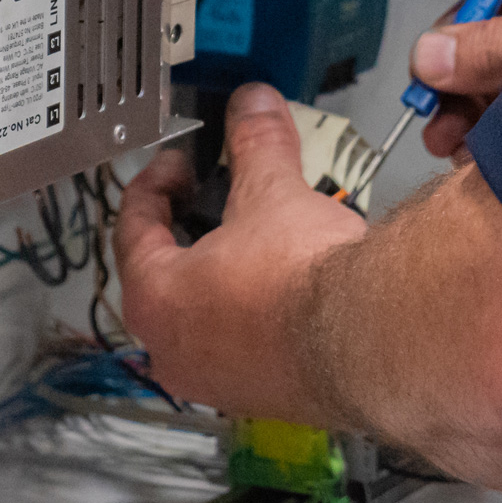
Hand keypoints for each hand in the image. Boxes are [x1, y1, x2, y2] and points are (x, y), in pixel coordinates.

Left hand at [115, 83, 367, 416]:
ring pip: (204, 313)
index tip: (180, 164)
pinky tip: (291, 284)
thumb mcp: (272, 191)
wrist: (369, 342)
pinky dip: (255, 310)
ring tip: (260, 235)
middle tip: (216, 196)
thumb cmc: (301, 278)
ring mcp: (217, 383)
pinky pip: (243, 343)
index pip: (132, 229)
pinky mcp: (262, 397)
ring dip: (224, 272)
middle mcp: (173, 352)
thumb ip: (255, 143)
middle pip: (164, 274)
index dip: (156, 183)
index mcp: (154, 300)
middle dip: (191, 228)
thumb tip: (253, 105)